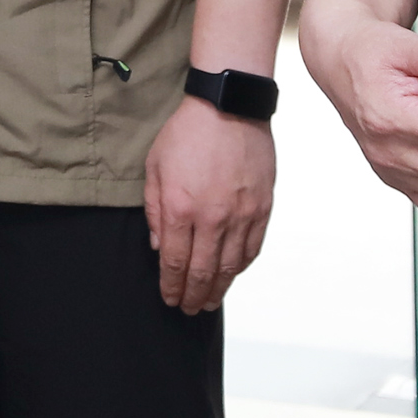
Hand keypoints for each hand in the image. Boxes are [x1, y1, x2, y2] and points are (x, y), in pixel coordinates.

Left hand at [144, 94, 273, 312]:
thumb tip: (159, 246)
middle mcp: (213, 218)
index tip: (170, 299)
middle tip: (189, 310)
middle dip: (194, 295)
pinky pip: (252, 248)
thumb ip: (155, 211)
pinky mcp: (262, 208)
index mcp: (181, 209)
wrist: (229, 108)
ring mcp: (241, 215)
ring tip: (210, 301)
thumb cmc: (187, 134)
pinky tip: (232, 274)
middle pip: (203, 271)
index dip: (172, 286)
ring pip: (230, 266)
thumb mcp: (155, 168)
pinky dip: (241, 266)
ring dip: (219, 288)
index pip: (175, 262)